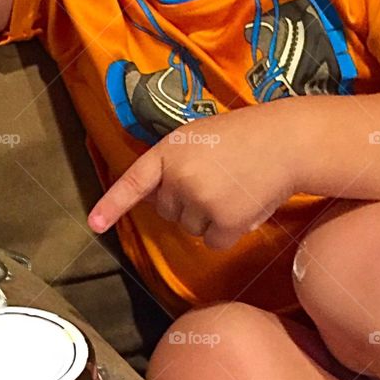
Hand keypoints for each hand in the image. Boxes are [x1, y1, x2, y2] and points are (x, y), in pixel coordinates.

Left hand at [87, 107, 296, 249]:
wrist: (286, 141)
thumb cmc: (243, 137)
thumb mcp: (196, 139)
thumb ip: (171, 163)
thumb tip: (152, 197)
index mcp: (167, 152)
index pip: (133, 183)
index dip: (111, 205)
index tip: (94, 224)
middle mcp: (178, 178)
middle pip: (167, 211)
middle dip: (188, 201)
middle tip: (218, 177)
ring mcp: (200, 200)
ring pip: (191, 228)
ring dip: (210, 216)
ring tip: (234, 187)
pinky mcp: (224, 221)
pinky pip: (214, 242)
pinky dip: (230, 232)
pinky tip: (245, 206)